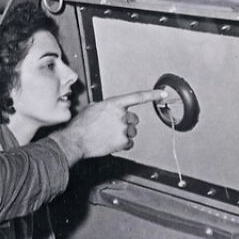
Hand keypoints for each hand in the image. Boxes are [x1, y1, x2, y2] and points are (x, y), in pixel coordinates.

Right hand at [49, 89, 167, 163]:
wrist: (76, 140)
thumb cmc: (81, 125)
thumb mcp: (92, 108)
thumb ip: (106, 107)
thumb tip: (109, 110)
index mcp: (114, 104)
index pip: (137, 97)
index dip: (152, 95)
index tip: (162, 93)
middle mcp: (121, 114)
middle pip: (134, 119)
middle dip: (126, 124)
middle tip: (112, 128)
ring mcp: (123, 128)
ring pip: (132, 132)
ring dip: (124, 135)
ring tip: (108, 136)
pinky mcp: (123, 141)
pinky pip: (129, 144)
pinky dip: (122, 145)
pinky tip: (110, 143)